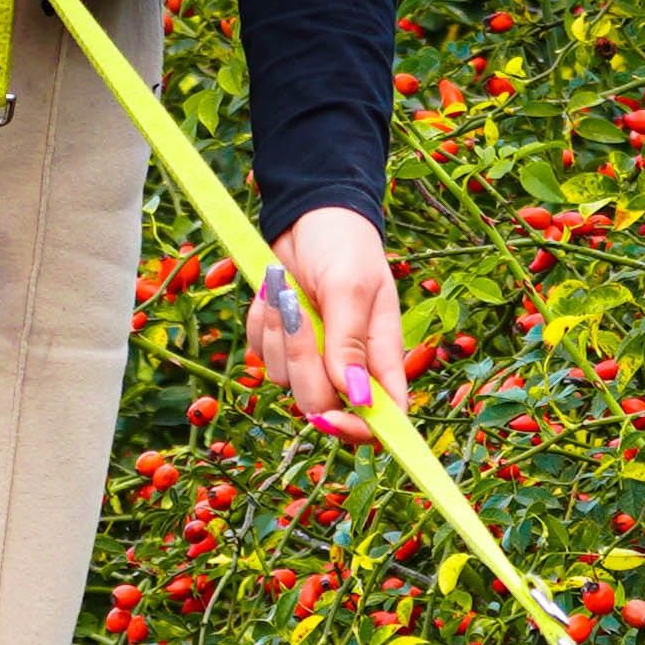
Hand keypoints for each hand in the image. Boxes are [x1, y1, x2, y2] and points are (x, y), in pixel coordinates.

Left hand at [251, 208, 408, 445]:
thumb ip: (350, 344)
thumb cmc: (343, 245)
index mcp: (381, 357)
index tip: (331, 417)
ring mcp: (314, 357)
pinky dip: (262, 325)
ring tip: (287, 289)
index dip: (358, 430)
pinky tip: (273, 292)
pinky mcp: (284, 344)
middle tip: (300, 314)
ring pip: (284, 381)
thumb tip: (356, 398)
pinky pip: (262, 356)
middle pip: (322, 405)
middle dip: (302, 365)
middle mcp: (349, 366)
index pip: (382, 418)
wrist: (308, 214)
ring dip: (278, 335)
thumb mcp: (350, 288)